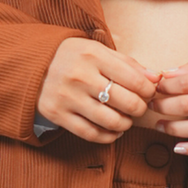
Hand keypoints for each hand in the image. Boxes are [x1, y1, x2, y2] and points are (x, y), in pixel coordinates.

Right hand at [36, 38, 160, 144]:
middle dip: (139, 108)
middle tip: (138, 107)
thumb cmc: (72, 57)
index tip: (148, 92)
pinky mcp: (58, 115)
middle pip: (127, 103)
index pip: (135, 80)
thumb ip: (127, 63)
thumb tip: (156, 78)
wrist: (31, 65)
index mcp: (93, 56)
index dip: (148, 90)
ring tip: (126, 119)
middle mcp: (80, 77)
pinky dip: (108, 136)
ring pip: (111, 121)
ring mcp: (68, 98)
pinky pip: (91, 134)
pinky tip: (113, 130)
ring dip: (126, 124)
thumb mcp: (97, 50)